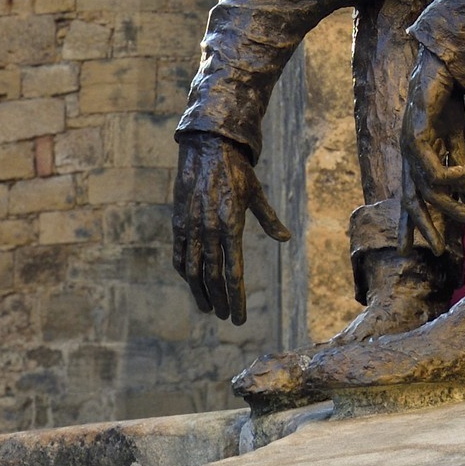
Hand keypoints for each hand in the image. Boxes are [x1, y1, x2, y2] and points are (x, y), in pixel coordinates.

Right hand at [171, 131, 290, 324]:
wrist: (208, 146)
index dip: (236, 298)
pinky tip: (191, 281)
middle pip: (212, 276)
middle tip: (225, 316)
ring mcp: (190, 226)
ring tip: (208, 308)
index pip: (233, 273)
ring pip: (193, 270)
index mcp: (231, 225)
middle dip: (220, 300)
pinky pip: (179, 253)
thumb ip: (269, 219)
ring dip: (200, 292)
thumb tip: (286, 238)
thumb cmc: (236, 171)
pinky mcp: (178, 221)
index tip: (239, 318)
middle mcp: (209, 229)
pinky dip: (184, 271)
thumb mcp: (256, 194)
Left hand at [400, 49, 464, 257]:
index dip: (408, 224)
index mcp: (415, 157)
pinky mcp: (416, 132)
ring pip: (426, 188)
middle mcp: (408, 154)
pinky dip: (455, 174)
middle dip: (422, 227)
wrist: (443, 64)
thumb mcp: (455, 137)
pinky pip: (433, 166)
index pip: (410, 197)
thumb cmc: (446, 98)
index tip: (408, 252)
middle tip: (439, 251)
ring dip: (450, 207)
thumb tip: (463, 192)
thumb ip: (456, 162)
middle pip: (410, 201)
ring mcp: (409, 143)